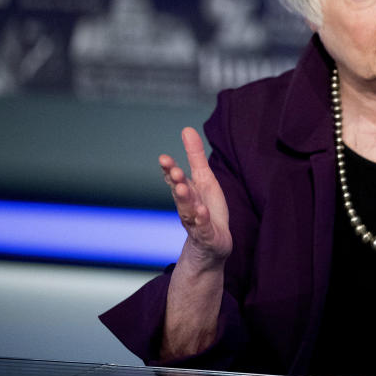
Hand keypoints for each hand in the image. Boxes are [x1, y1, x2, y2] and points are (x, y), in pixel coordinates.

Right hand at [160, 127, 231, 269]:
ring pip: (189, 211)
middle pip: (180, 194)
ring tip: (183, 188)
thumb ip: (196, 156)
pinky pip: (203, 228)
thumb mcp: (204, 179)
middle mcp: (188, 207)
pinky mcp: (208, 236)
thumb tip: (186, 129)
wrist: (211, 246)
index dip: (169, 170)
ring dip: (186, 200)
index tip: (164, 159)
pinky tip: (201, 212)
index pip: (175, 180)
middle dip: (176, 183)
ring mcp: (196, 222)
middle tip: (175, 171)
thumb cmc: (207, 208)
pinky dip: (201, 220)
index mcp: (187, 192)